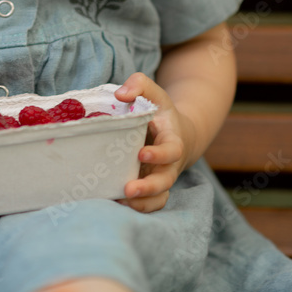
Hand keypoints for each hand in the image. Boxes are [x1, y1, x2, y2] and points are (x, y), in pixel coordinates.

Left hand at [113, 72, 194, 212]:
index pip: (171, 150)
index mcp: (172, 140)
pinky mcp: (151, 187)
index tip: (141, 153)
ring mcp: (161, 177)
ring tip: (120, 201)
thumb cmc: (159, 111)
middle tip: (128, 188)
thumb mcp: (154, 92)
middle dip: (148, 187)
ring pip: (159, 197)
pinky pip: (150, 204)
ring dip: (142, 203)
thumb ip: (139, 84)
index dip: (159, 154)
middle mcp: (169, 163)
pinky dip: (138, 207)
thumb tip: (121, 95)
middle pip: (165, 181)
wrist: (174, 132)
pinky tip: (117, 203)